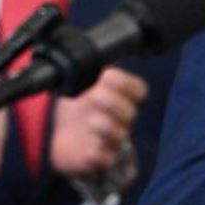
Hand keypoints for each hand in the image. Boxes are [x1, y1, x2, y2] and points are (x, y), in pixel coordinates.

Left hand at [49, 67, 147, 184]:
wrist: (67, 139)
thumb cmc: (79, 108)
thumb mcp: (82, 83)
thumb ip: (91, 67)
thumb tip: (90, 45)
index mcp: (121, 98)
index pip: (138, 90)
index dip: (127, 83)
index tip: (108, 74)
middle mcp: (121, 119)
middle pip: (130, 112)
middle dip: (114, 102)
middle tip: (96, 94)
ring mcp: (110, 139)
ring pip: (119, 135)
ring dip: (107, 126)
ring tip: (92, 120)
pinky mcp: (99, 158)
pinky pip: (106, 159)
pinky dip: (100, 153)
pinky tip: (91, 146)